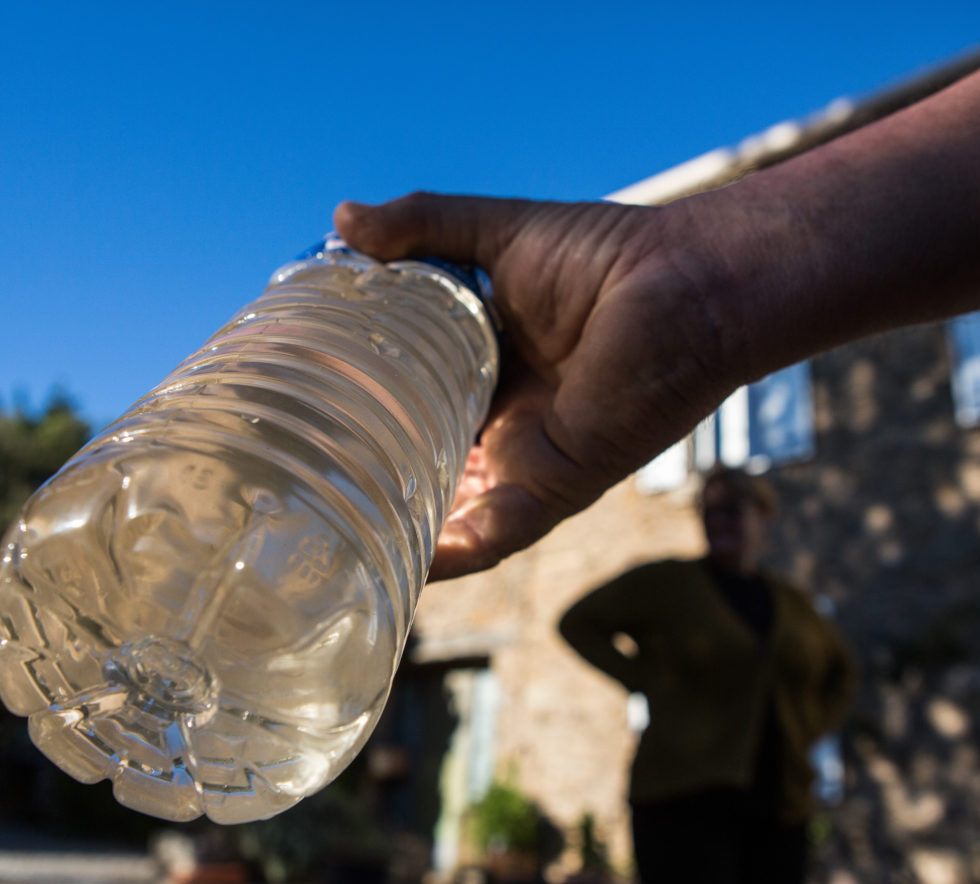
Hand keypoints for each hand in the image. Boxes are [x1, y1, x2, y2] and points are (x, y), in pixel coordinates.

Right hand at [335, 194, 739, 579]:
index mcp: (485, 366)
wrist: (687, 282)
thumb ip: (422, 226)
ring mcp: (525, 458)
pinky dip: (448, 556)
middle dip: (368, 479)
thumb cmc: (608, 254)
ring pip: (449, 512)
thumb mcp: (498, 233)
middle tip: (292, 486)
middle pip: (423, 462)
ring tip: (324, 545)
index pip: (408, 400)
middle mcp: (502, 421)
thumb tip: (340, 219)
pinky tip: (398, 568)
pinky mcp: (553, 484)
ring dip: (398, 530)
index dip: (358, 408)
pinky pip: (494, 537)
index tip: (295, 409)